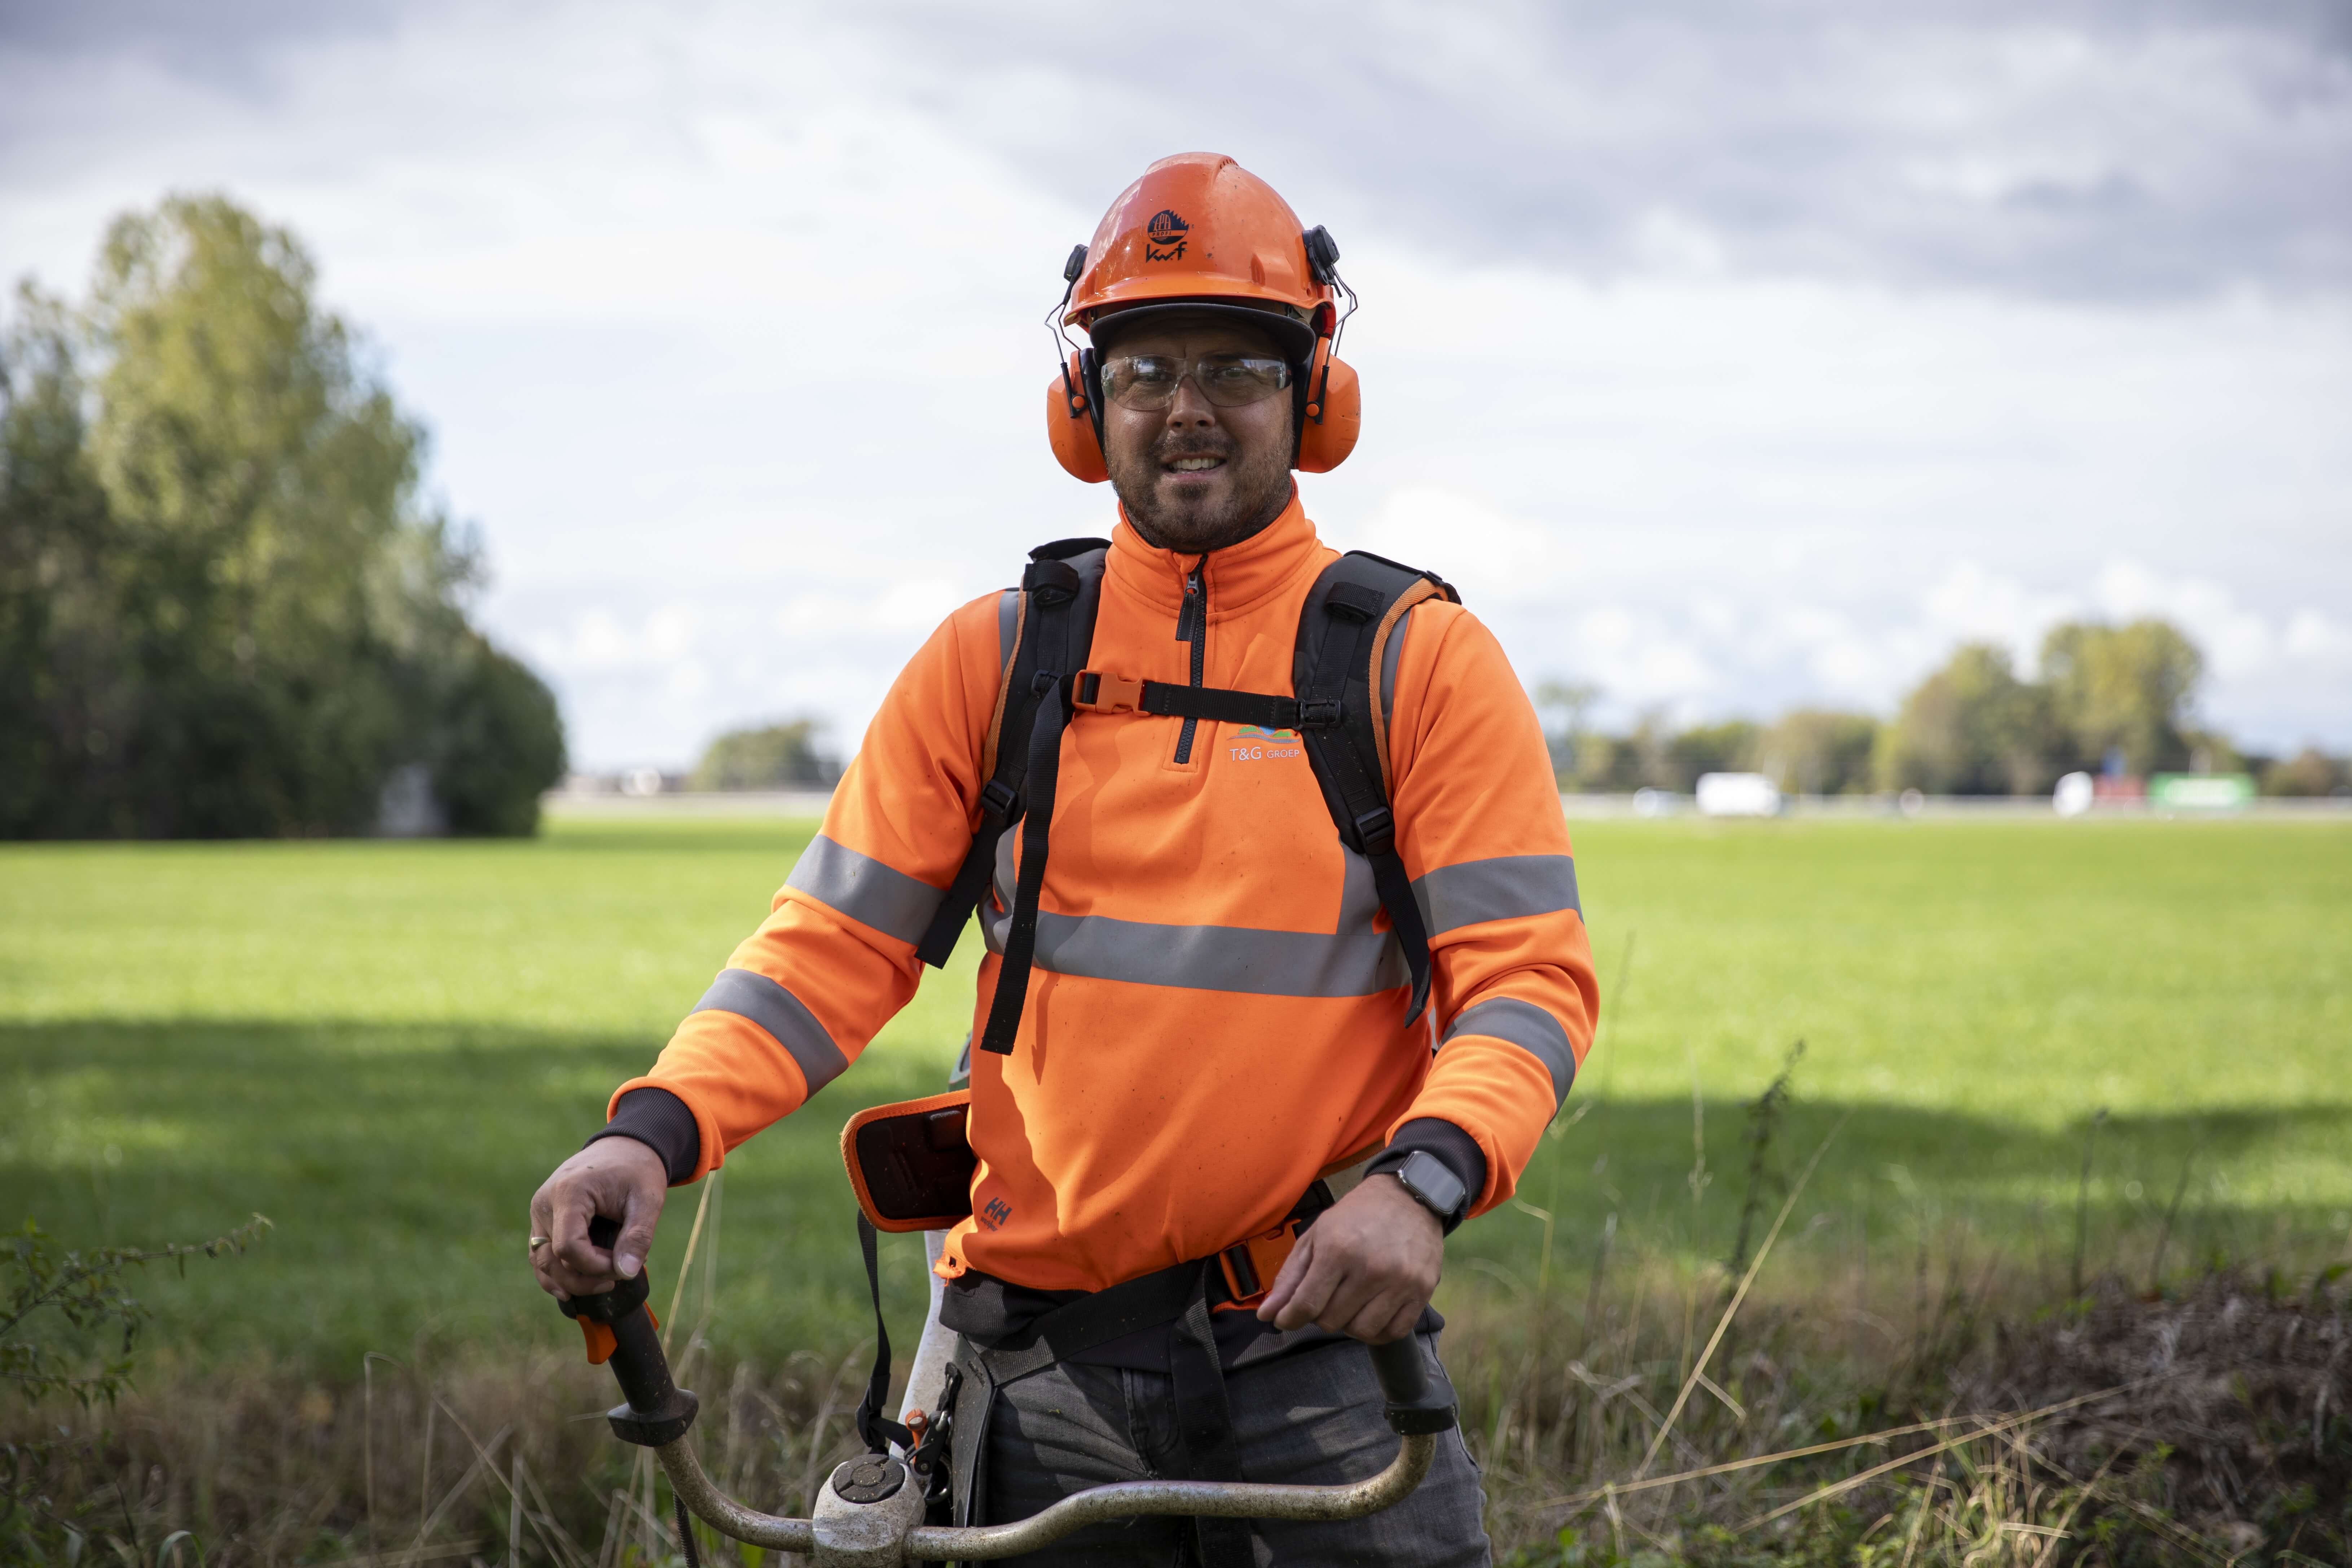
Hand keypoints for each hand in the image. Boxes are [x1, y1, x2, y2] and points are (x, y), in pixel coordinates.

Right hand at [529, 1138, 667, 1299]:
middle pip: (552, 1259)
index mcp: (569, 1192)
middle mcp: (545, 1202)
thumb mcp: (648, 1199)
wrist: (624, 1147)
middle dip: (584, 1278)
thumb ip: (639, 1236)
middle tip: (618, 1277)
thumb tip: (626, 1273)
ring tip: (603, 1283)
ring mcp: (540, 1211)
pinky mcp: (542, 1218)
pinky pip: (540, 1253)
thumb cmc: (637, 1170)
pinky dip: (554, 1273)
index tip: (623, 1265)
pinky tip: (571, 1289)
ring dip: (569, 1280)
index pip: (569, 1247)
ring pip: (541, 1260)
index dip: (595, 1266)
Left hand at [1256, 1174, 1444, 1342]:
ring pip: (1361, 1331)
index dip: (1289, 1319)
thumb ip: (1290, 1277)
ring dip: (1349, 1323)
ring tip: (1350, 1301)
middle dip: (1320, 1314)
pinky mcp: (1421, 1291)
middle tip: (1327, 1295)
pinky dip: (1378, 1329)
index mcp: (1338, 1249)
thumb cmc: (1358, 1215)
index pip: (1306, 1305)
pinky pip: (1393, 1332)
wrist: (1410, 1197)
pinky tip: (1372, 1310)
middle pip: (1331, 1322)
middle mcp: (1370, 1268)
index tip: (1285, 1320)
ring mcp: (1399, 1281)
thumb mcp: (1316, 1236)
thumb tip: (1266, 1314)